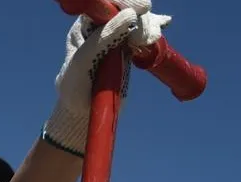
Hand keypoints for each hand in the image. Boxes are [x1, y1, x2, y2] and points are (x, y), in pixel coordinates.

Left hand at [45, 1, 168, 155]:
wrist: (83, 112)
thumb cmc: (75, 87)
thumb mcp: (83, 63)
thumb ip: (103, 38)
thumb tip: (130, 15)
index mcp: (85, 25)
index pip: (106, 5)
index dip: (125, 3)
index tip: (143, 8)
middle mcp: (101, 26)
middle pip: (126, 10)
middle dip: (141, 17)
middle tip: (149, 36)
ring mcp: (117, 36)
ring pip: (139, 20)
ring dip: (149, 26)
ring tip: (151, 40)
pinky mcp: (129, 49)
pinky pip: (144, 33)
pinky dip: (155, 29)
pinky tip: (165, 23)